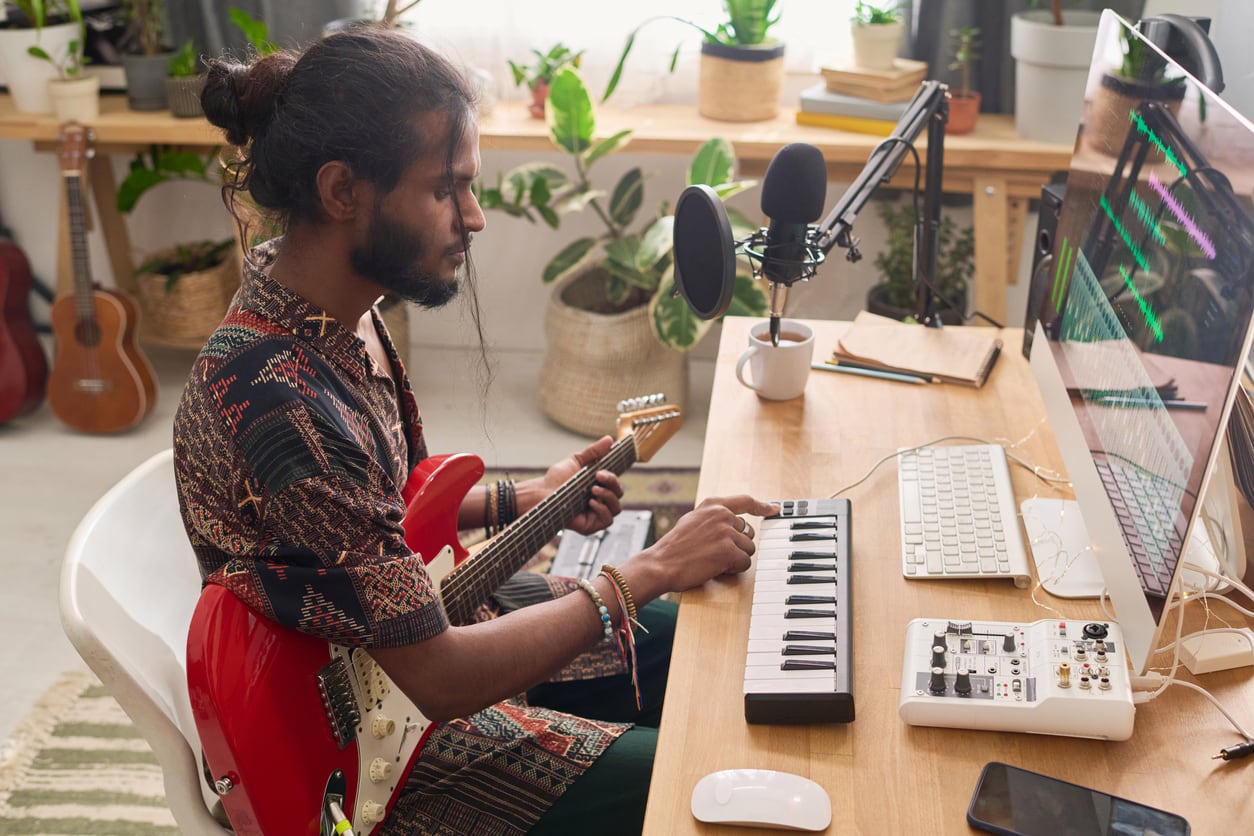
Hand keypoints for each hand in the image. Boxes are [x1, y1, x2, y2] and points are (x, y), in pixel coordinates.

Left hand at [517, 436, 622, 534]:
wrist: (542, 494)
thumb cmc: (556, 480)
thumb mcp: (576, 461)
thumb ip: (594, 452)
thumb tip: (610, 439)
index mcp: (598, 486)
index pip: (615, 483)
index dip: (613, 477)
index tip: (601, 471)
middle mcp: (599, 500)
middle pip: (619, 493)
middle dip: (612, 483)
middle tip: (597, 477)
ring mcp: (596, 513)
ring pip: (616, 508)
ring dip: (608, 497)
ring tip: (593, 490)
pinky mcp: (591, 525)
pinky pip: (608, 520)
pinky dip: (602, 510)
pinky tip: (591, 502)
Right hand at [624, 495, 778, 597]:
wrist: (662, 563)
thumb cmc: (675, 548)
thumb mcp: (692, 520)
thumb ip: (713, 517)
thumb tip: (734, 520)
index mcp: (713, 505)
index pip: (745, 501)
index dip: (763, 506)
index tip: (775, 509)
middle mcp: (722, 514)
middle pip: (748, 534)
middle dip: (738, 547)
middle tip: (717, 554)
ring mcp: (726, 532)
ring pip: (748, 550)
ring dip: (735, 560)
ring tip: (713, 561)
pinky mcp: (728, 550)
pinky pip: (744, 563)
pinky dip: (733, 570)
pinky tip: (716, 568)